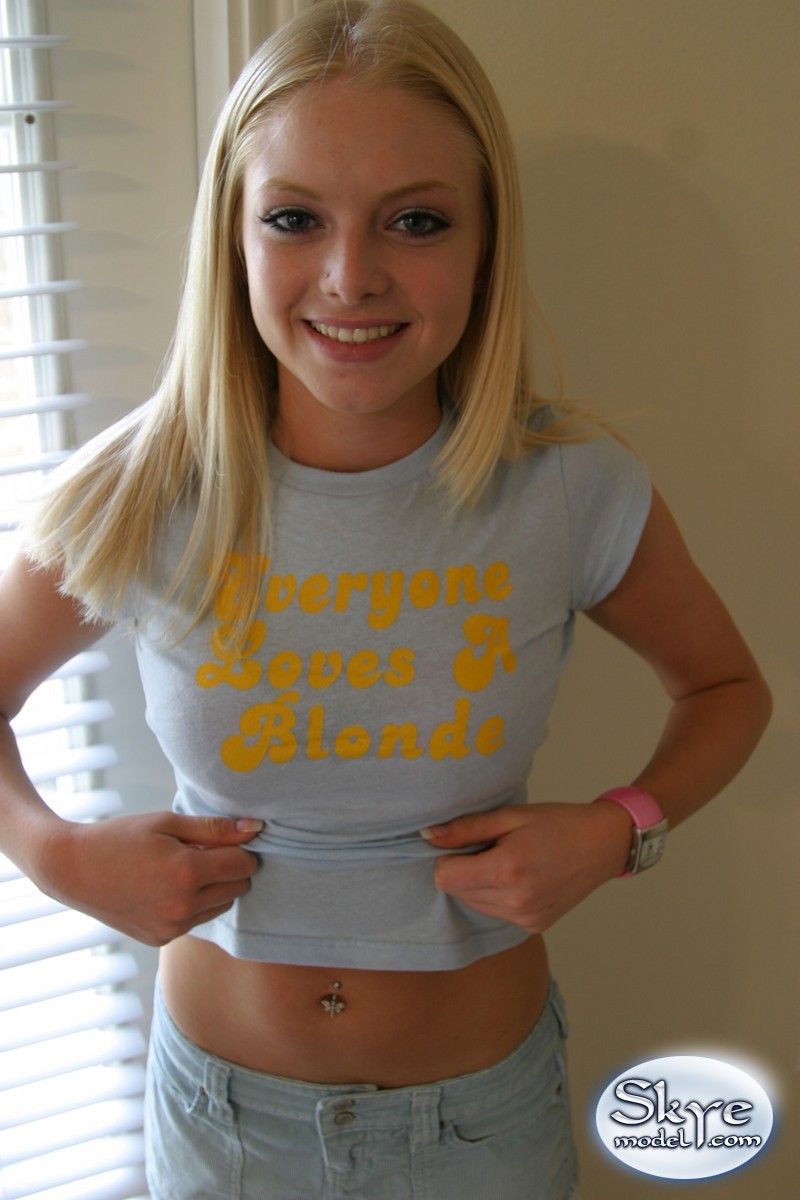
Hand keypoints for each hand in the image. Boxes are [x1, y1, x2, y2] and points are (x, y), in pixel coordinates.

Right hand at [31, 812, 262, 946]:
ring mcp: (172, 928)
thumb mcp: (167, 823)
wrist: (73, 869)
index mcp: (187, 873)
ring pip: (221, 906)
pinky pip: (197, 920)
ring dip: (213, 888)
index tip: (222, 839)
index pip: (243, 864)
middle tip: (198, 853)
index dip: (239, 849)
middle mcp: (183, 907)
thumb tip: (257, 828)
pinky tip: (166, 888)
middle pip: (238, 888)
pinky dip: (193, 905)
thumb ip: (216, 828)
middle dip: (229, 869)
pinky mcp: (161, 939)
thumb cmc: (121, 838)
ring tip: (180, 870)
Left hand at [422, 802, 631, 932]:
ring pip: (474, 905)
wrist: (603, 845)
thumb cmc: (558, 823)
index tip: (468, 842)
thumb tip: (427, 835)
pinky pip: (496, 913)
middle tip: (495, 847)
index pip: (445, 877)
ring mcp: (525, 918)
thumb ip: (466, 828)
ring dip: (480, 884)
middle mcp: (515, 902)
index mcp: (507, 870)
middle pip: (457, 892)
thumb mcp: (511, 816)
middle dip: (465, 869)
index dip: (449, 857)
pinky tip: (521, 877)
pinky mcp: (533, 926)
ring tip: (510, 861)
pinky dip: (498, 896)